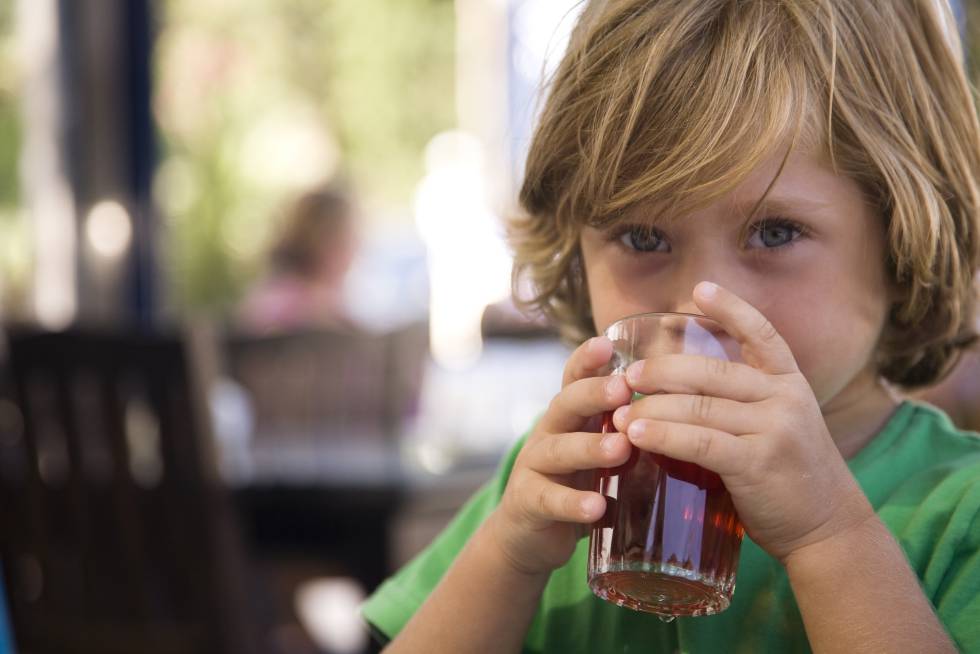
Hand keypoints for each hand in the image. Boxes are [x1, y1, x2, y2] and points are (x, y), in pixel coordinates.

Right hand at [488, 336, 633, 575]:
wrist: (530, 535)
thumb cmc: (580, 484)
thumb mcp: (600, 452)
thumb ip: (628, 431)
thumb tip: (692, 408)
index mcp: (570, 417)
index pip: (574, 379)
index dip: (587, 360)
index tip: (607, 343)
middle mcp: (548, 433)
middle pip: (565, 405)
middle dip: (593, 395)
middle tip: (623, 391)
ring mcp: (533, 467)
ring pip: (557, 451)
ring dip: (589, 448)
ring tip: (621, 449)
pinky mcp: (528, 503)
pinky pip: (549, 500)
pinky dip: (572, 503)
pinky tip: (596, 508)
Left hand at [612, 282, 874, 562]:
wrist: (828, 528)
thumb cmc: (788, 476)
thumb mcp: (778, 425)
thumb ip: (741, 403)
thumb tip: (674, 388)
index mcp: (789, 382)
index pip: (762, 333)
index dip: (731, 308)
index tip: (700, 288)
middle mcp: (785, 397)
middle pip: (711, 371)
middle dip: (662, 371)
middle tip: (627, 376)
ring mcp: (775, 428)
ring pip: (699, 406)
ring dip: (652, 407)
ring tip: (620, 412)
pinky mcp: (758, 462)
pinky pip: (700, 442)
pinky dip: (663, 436)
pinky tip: (637, 435)